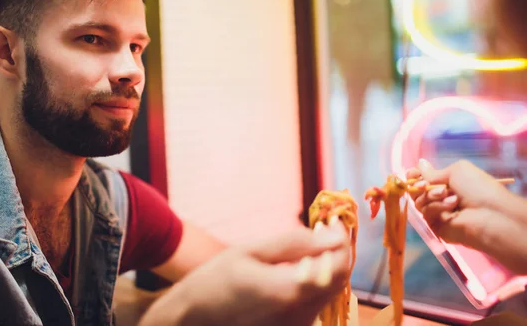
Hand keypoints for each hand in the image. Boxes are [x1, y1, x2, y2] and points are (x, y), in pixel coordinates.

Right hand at [139, 222, 349, 325]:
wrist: (193, 318)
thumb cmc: (216, 279)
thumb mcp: (250, 251)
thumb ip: (295, 243)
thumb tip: (333, 234)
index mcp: (288, 291)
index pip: (338, 264)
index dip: (342, 239)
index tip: (333, 220)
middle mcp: (299, 315)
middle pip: (339, 279)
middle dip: (335, 251)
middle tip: (321, 229)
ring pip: (330, 291)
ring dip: (325, 266)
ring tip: (304, 248)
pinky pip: (315, 303)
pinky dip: (314, 282)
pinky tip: (294, 270)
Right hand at [406, 159, 526, 273]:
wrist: (490, 215)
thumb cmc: (479, 189)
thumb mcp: (457, 171)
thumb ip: (434, 172)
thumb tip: (420, 164)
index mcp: (448, 184)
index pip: (423, 179)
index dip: (415, 175)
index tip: (411, 173)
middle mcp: (440, 198)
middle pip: (416, 191)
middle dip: (419, 185)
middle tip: (424, 185)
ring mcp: (438, 213)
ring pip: (419, 202)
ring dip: (431, 196)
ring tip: (448, 195)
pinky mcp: (436, 226)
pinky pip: (426, 213)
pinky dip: (436, 207)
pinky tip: (451, 206)